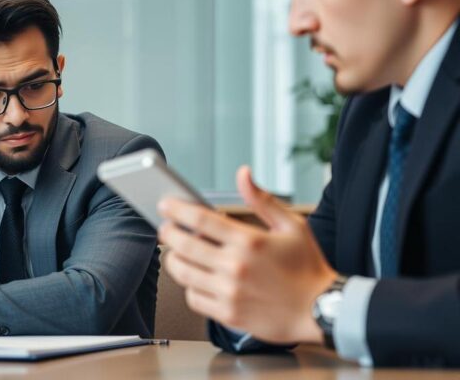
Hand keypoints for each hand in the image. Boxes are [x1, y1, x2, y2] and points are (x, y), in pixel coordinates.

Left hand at [157, 166, 336, 344]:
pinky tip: (194, 279)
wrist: (323, 310)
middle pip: (184, 246)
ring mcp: (230, 292)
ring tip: (175, 253)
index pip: (200, 220)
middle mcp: (235, 266)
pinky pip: (194, 298)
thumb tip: (243, 174)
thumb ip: (262, 199)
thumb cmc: (308, 268)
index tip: (165, 205)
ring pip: (183, 273)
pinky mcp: (229, 314)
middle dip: (168, 233)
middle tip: (165, 228)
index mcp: (249, 241)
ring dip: (173, 259)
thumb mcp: (292, 225)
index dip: (177, 210)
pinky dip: (189, 287)